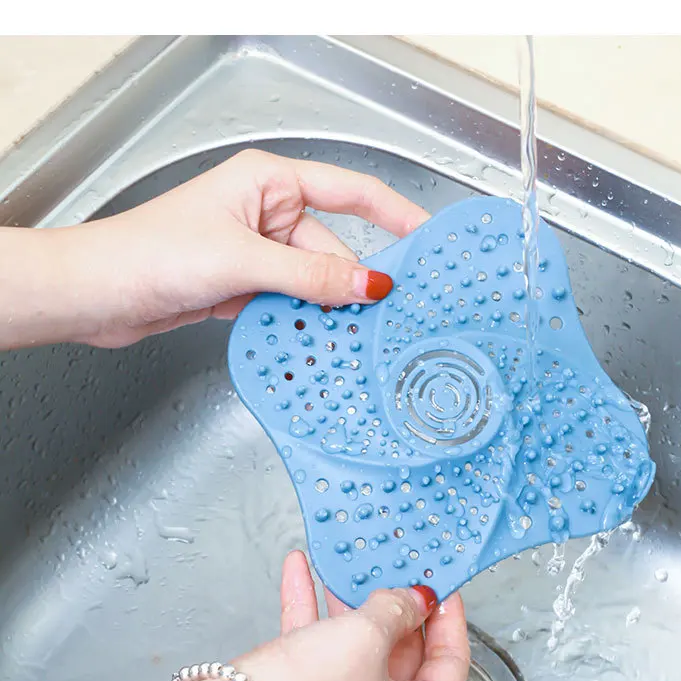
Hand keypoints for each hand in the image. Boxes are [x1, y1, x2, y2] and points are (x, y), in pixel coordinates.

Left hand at [0, 150, 428, 348]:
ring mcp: (257, 252)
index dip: (394, 214)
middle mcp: (267, 213)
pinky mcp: (245, 285)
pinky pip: (289, 304)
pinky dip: (298, 323)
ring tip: (341, 339)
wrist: (99, 293)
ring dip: (322, 312)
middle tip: (382, 318)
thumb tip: (369, 284)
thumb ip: (312, 276)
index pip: (350, 192)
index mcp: (269, 182)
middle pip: (332, 252)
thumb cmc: (149, 252)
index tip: (426, 239)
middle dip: (349, 287)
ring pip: (313, 285)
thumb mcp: (244, 260)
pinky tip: (307, 342)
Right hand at [234, 551, 470, 680]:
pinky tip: (301, 571)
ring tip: (354, 566)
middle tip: (401, 572)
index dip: (449, 620)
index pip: (450, 666)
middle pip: (404, 656)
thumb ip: (397, 610)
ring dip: (351, 603)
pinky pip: (320, 648)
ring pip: (359, 649)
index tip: (443, 588)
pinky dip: (313, 610)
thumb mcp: (366, 637)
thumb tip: (414, 599)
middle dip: (397, 607)